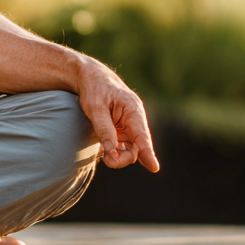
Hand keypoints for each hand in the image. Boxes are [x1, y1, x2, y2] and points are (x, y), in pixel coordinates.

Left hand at [75, 57, 159, 171]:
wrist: (90, 77)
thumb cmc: (94, 89)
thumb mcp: (95, 108)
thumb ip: (104, 130)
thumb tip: (112, 153)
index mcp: (133, 110)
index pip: (142, 136)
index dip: (148, 153)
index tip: (154, 168)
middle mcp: (134, 119)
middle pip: (136, 147)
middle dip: (123, 158)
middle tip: (107, 161)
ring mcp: (129, 125)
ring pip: (129, 149)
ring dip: (118, 156)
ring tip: (103, 155)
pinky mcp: (122, 130)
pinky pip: (122, 146)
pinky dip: (114, 151)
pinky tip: (104, 151)